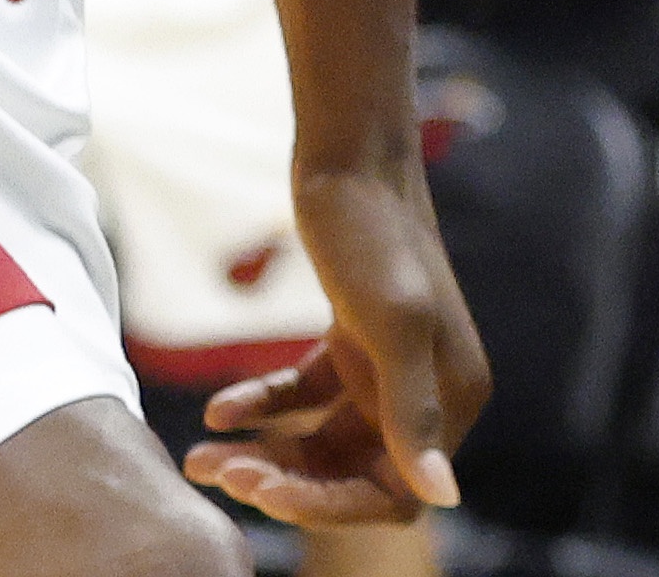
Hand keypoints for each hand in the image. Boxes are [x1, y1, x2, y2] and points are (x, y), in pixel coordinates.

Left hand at [190, 161, 481, 522]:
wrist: (348, 152)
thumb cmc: (374, 230)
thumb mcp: (393, 322)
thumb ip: (413, 410)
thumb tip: (443, 498)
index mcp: (453, 397)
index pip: (397, 492)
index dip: (333, 505)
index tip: (267, 493)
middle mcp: (428, 392)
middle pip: (352, 473)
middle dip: (288, 482)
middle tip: (222, 474)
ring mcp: (386, 368)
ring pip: (321, 440)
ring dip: (267, 453)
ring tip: (204, 457)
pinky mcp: (349, 342)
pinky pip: (304, 396)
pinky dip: (263, 406)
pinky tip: (217, 410)